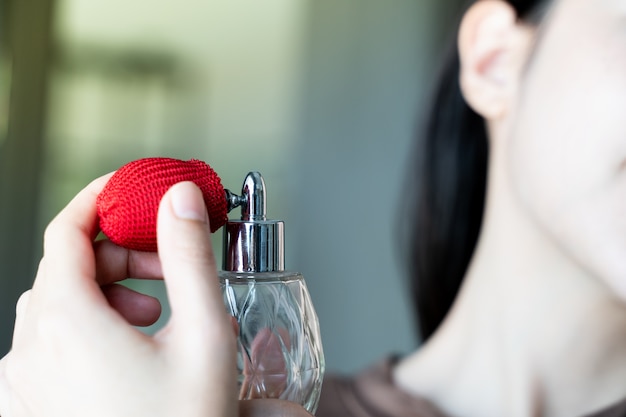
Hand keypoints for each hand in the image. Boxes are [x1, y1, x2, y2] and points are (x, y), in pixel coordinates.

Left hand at [0, 177, 237, 416]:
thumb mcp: (202, 334)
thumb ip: (191, 256)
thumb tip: (182, 197)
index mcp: (65, 323)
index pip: (66, 230)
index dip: (102, 199)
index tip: (135, 189)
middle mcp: (29, 349)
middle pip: (67, 267)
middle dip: (122, 255)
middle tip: (169, 267)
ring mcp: (23, 381)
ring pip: (59, 304)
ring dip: (109, 292)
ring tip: (156, 314)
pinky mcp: (29, 401)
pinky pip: (50, 340)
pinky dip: (89, 326)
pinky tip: (128, 349)